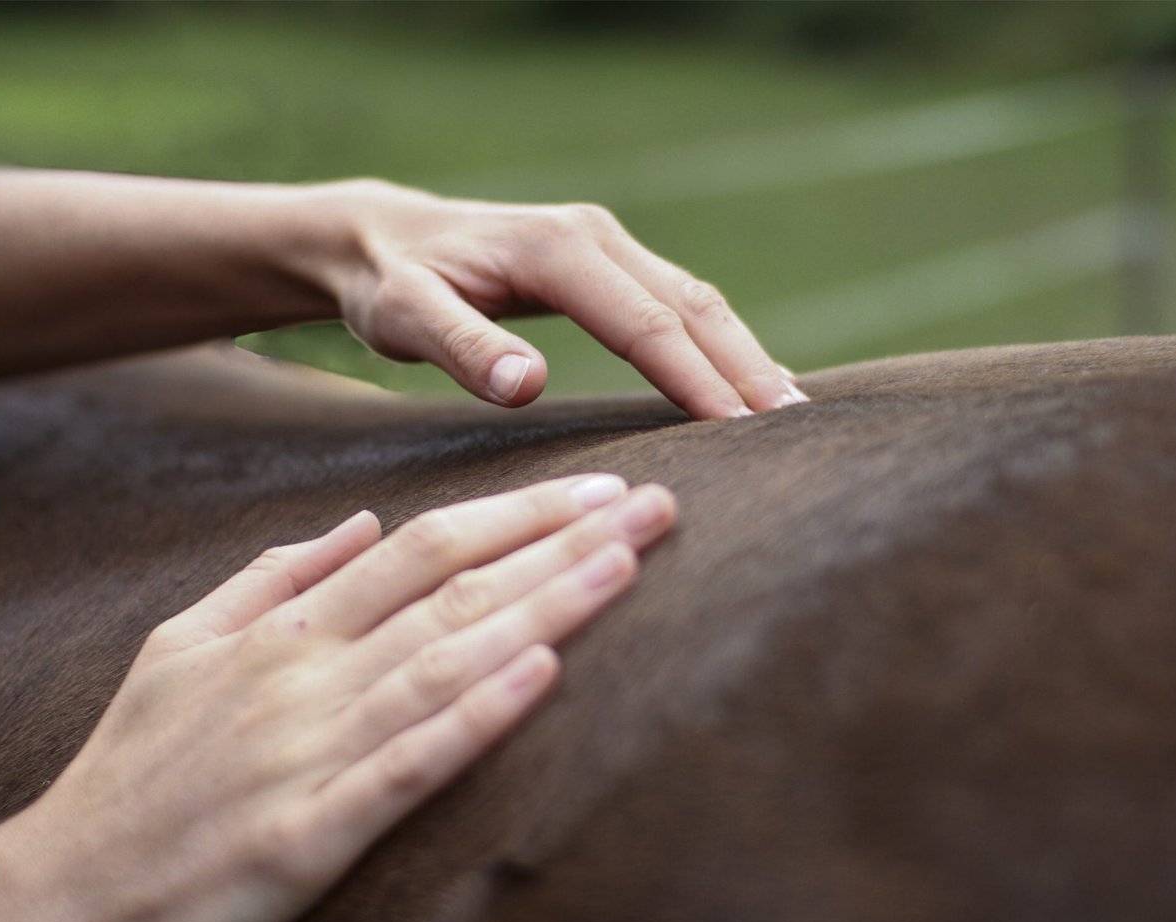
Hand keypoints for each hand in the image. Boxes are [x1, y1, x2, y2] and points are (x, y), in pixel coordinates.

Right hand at [0, 474, 675, 921]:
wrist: (60, 891)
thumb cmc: (133, 768)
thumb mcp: (181, 642)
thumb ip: (274, 575)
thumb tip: (357, 519)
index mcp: (289, 631)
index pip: (426, 546)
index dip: (519, 513)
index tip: (599, 488)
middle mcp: (310, 676)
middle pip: (457, 589)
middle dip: (564, 543)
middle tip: (658, 506)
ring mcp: (313, 751)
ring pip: (448, 660)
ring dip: (544, 608)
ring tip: (627, 565)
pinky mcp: (313, 832)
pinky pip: (410, 764)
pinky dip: (477, 716)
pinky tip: (542, 674)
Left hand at [325, 182, 808, 418]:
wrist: (378, 236)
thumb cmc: (389, 284)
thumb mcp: (402, 316)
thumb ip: (461, 348)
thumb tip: (526, 383)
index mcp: (558, 250)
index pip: (647, 323)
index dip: (698, 378)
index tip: (742, 431)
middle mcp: (595, 236)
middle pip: (694, 306)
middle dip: (749, 366)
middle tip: (798, 429)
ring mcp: (608, 245)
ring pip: (698, 300)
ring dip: (747, 354)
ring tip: (794, 412)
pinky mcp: (610, 263)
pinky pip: (681, 303)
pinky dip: (722, 342)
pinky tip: (748, 382)